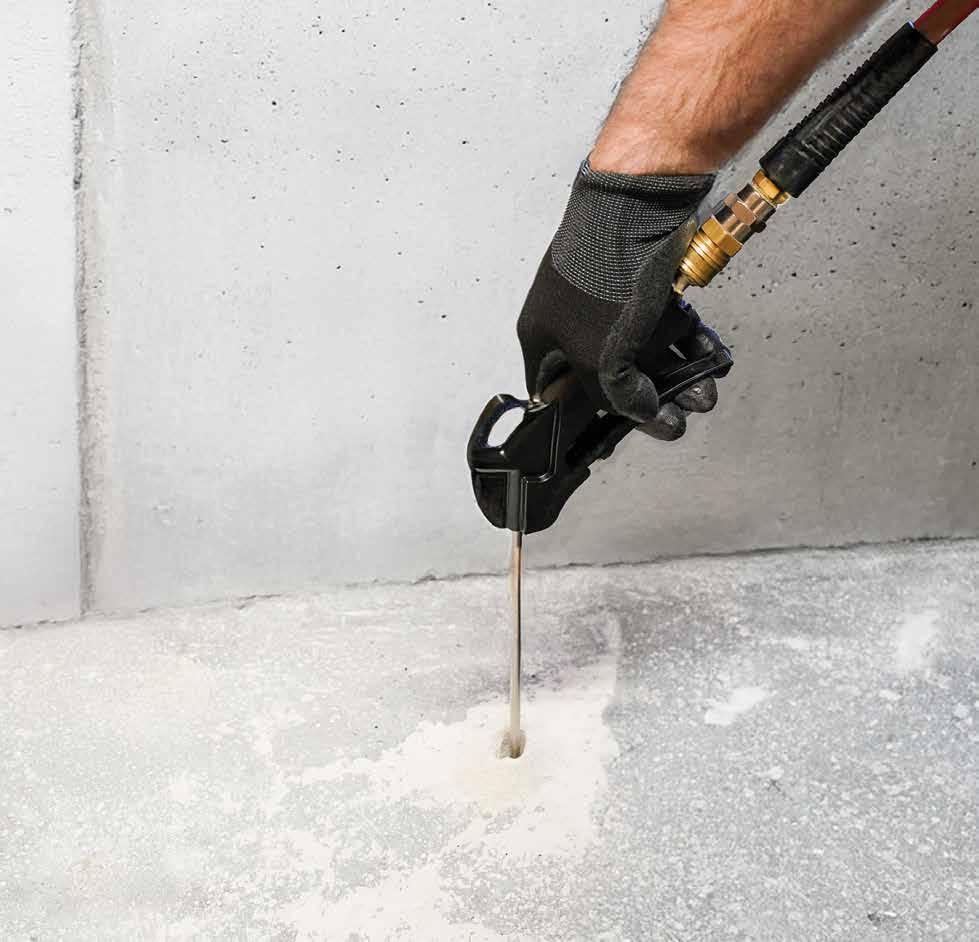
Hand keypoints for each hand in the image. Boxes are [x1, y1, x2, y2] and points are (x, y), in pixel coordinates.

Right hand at [517, 160, 729, 439]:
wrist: (638, 200)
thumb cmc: (602, 276)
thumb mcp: (601, 357)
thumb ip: (617, 395)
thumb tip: (641, 411)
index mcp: (542, 338)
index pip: (555, 393)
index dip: (582, 418)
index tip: (613, 436)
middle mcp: (568, 318)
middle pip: (608, 373)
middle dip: (649, 398)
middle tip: (677, 418)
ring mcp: (604, 296)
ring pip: (642, 347)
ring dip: (676, 374)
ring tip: (704, 393)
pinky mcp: (638, 279)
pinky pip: (662, 321)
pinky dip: (686, 340)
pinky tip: (710, 357)